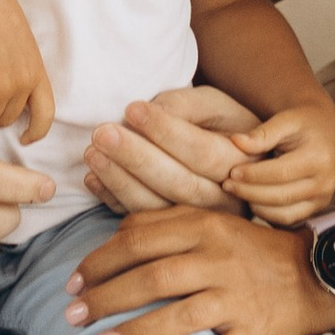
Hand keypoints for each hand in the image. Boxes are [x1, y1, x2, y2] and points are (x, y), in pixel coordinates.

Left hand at [67, 204, 334, 334]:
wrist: (317, 273)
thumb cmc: (252, 249)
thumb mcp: (213, 222)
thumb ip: (166, 223)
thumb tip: (116, 234)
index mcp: (203, 228)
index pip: (139, 241)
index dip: (99, 262)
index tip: (73, 282)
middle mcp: (218, 260)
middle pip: (152, 277)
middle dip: (106, 298)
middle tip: (73, 315)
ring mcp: (237, 298)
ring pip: (180, 316)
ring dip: (137, 333)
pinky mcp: (254, 331)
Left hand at [83, 84, 257, 215]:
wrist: (231, 156)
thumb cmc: (219, 124)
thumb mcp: (214, 104)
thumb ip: (187, 106)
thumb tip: (152, 111)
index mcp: (241, 163)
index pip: (202, 152)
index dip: (166, 132)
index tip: (132, 109)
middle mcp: (225, 198)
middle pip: (179, 184)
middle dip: (137, 158)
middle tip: (102, 133)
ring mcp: (199, 220)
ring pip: (158, 207)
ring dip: (120, 181)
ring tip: (92, 153)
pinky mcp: (174, 230)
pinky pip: (141, 221)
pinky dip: (113, 200)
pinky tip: (93, 178)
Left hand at [225, 94, 334, 229]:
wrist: (323, 132)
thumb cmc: (301, 123)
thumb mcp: (285, 120)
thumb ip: (262, 133)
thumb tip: (236, 141)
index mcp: (318, 158)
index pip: (281, 172)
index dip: (254, 175)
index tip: (232, 172)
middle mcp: (325, 183)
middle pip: (281, 196)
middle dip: (250, 192)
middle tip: (227, 185)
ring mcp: (322, 199)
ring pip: (284, 214)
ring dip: (256, 206)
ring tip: (236, 192)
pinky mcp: (315, 209)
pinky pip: (288, 219)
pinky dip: (267, 214)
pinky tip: (250, 201)